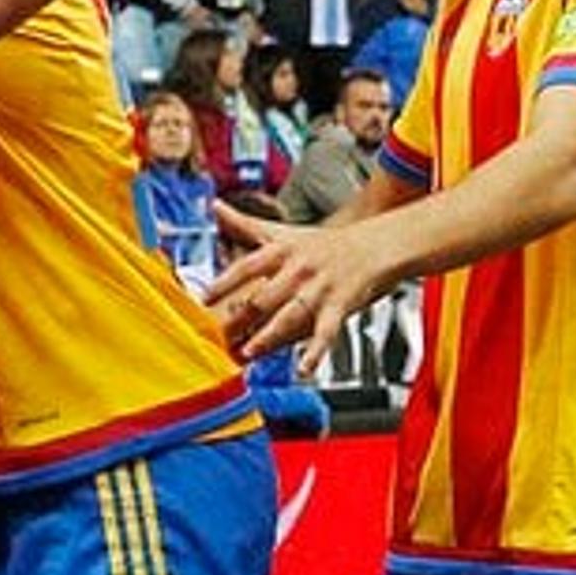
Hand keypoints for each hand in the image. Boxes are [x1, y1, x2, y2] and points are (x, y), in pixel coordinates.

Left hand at [202, 203, 396, 363]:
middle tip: (220, 336)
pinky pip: (325, 332)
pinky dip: (315, 352)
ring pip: (290, 315)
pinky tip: (304, 369)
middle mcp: (298, 270)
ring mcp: (319, 289)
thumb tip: (214, 205)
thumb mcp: (282, 231)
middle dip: (241, 317)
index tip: (205, 299)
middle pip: (265, 296)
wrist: (371, 245)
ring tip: (249, 352)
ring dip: (268, 335)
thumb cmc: (321, 243)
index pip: (247, 266)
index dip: (225, 282)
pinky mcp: (339, 306)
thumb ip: (244, 223)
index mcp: (282, 251)